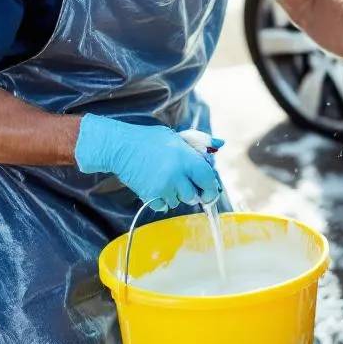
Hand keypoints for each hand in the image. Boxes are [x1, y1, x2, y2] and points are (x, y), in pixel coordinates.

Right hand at [73, 115, 223, 210]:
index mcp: (186, 158)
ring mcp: (163, 187)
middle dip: (192, 192)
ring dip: (176, 195)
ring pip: (178, 202)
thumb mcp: (178, 137)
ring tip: (166, 180)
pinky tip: (156, 187)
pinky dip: (162, 201)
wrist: (121, 147)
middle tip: (184, 183)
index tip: (210, 191)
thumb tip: (221, 143)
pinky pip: (164, 206)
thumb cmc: (151, 140)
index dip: (211, 188)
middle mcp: (176, 174)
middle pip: (194, 196)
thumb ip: (200, 142)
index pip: (208, 180)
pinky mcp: (150, 196)